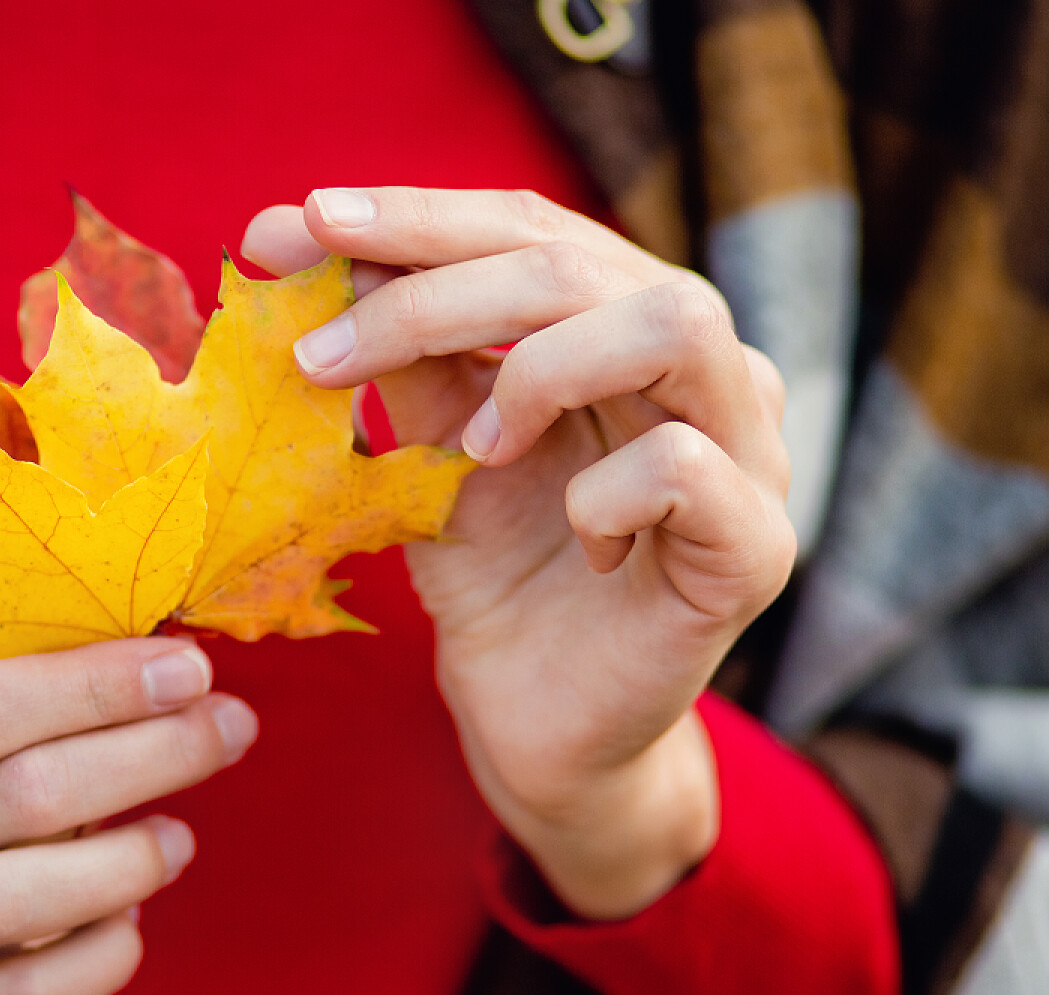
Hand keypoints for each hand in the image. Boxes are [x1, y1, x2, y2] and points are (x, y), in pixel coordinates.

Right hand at [0, 639, 257, 994]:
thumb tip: (179, 651)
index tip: (192, 672)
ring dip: (125, 864)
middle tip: (230, 729)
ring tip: (180, 838)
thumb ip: (61, 658)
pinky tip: (133, 916)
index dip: (96, 688)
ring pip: (16, 904)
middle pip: (22, 795)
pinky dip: (101, 957)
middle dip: (150, 757)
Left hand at [243, 188, 792, 918]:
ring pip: (673, 323)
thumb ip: (401, 352)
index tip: (296, 225)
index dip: (414, 218)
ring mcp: (749, 452)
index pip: (532, 227)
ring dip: (538, 368)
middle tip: (321, 351)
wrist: (537, 723)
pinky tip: (574, 535)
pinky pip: (685, 465)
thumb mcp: (431, 450)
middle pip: (586, 262)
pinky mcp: (754, 547)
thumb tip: (294, 239)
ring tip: (474, 445)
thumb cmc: (497, 579)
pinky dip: (599, 490)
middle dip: (435, 292)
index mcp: (626, 327)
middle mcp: (704, 369)